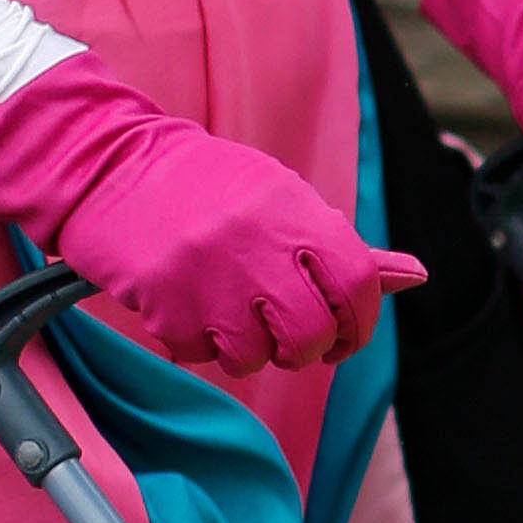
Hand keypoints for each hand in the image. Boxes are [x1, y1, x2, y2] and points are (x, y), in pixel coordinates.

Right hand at [0, 49, 420, 372]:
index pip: (356, 283)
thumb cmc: (205, 186)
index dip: (358, 322)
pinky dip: (195, 342)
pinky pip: (198, 354)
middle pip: (307, 336)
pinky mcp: (163, 303)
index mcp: (293, 212)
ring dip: (243, 348)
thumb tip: (414, 275)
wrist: (108, 165)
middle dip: (302, 349)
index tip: (343, 334)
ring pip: (252, 357)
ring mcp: (207, 277)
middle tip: (285, 339)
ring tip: (224, 311)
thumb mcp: (279, 197)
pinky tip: (182, 302)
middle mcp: (256, 245)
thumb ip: (341, 245)